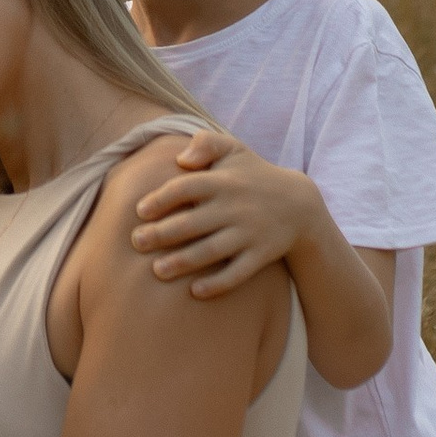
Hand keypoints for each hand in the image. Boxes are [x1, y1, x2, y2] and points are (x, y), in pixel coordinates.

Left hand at [130, 131, 322, 296]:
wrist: (299, 205)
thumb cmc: (253, 175)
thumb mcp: (234, 149)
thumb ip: (206, 144)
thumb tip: (181, 158)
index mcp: (224, 181)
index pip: (186, 187)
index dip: (161, 199)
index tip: (139, 211)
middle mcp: (235, 207)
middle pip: (192, 222)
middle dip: (161, 234)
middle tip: (136, 243)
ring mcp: (249, 233)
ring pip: (211, 251)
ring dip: (182, 262)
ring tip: (157, 270)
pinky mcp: (261, 255)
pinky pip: (238, 273)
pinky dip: (218, 284)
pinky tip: (195, 292)